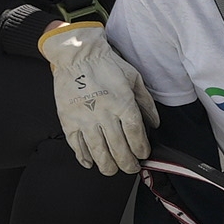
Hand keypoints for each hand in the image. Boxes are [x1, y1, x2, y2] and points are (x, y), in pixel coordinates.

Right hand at [39, 21, 151, 175]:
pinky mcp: (68, 120)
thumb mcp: (133, 78)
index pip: (136, 136)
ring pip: (99, 152)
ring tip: (112, 169)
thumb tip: (155, 123)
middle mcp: (104, 114)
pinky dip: (84, 157)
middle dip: (128, 163)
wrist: (76, 54)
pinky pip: (76, 145)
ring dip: (108, 166)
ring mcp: (84, 119)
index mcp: (122, 103)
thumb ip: (146, 102)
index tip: (143, 153)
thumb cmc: (105, 63)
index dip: (141, 149)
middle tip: (131, 167)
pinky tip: (90, 163)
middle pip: (119, 149)